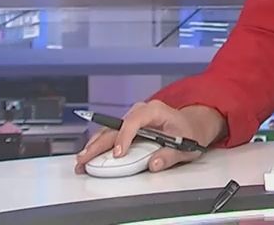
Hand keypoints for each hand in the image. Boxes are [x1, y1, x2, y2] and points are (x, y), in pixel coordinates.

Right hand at [73, 102, 224, 174]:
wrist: (192, 125)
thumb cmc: (189, 132)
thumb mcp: (186, 145)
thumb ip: (170, 155)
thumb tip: (153, 163)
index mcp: (155, 110)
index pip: (135, 120)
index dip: (125, 137)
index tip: (118, 154)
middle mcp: (141, 111)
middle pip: (115, 127)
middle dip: (99, 144)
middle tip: (85, 159)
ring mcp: (132, 118)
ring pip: (109, 131)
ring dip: (94, 146)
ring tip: (81, 161)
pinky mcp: (127, 127)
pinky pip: (110, 135)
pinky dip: (99, 146)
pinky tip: (89, 156)